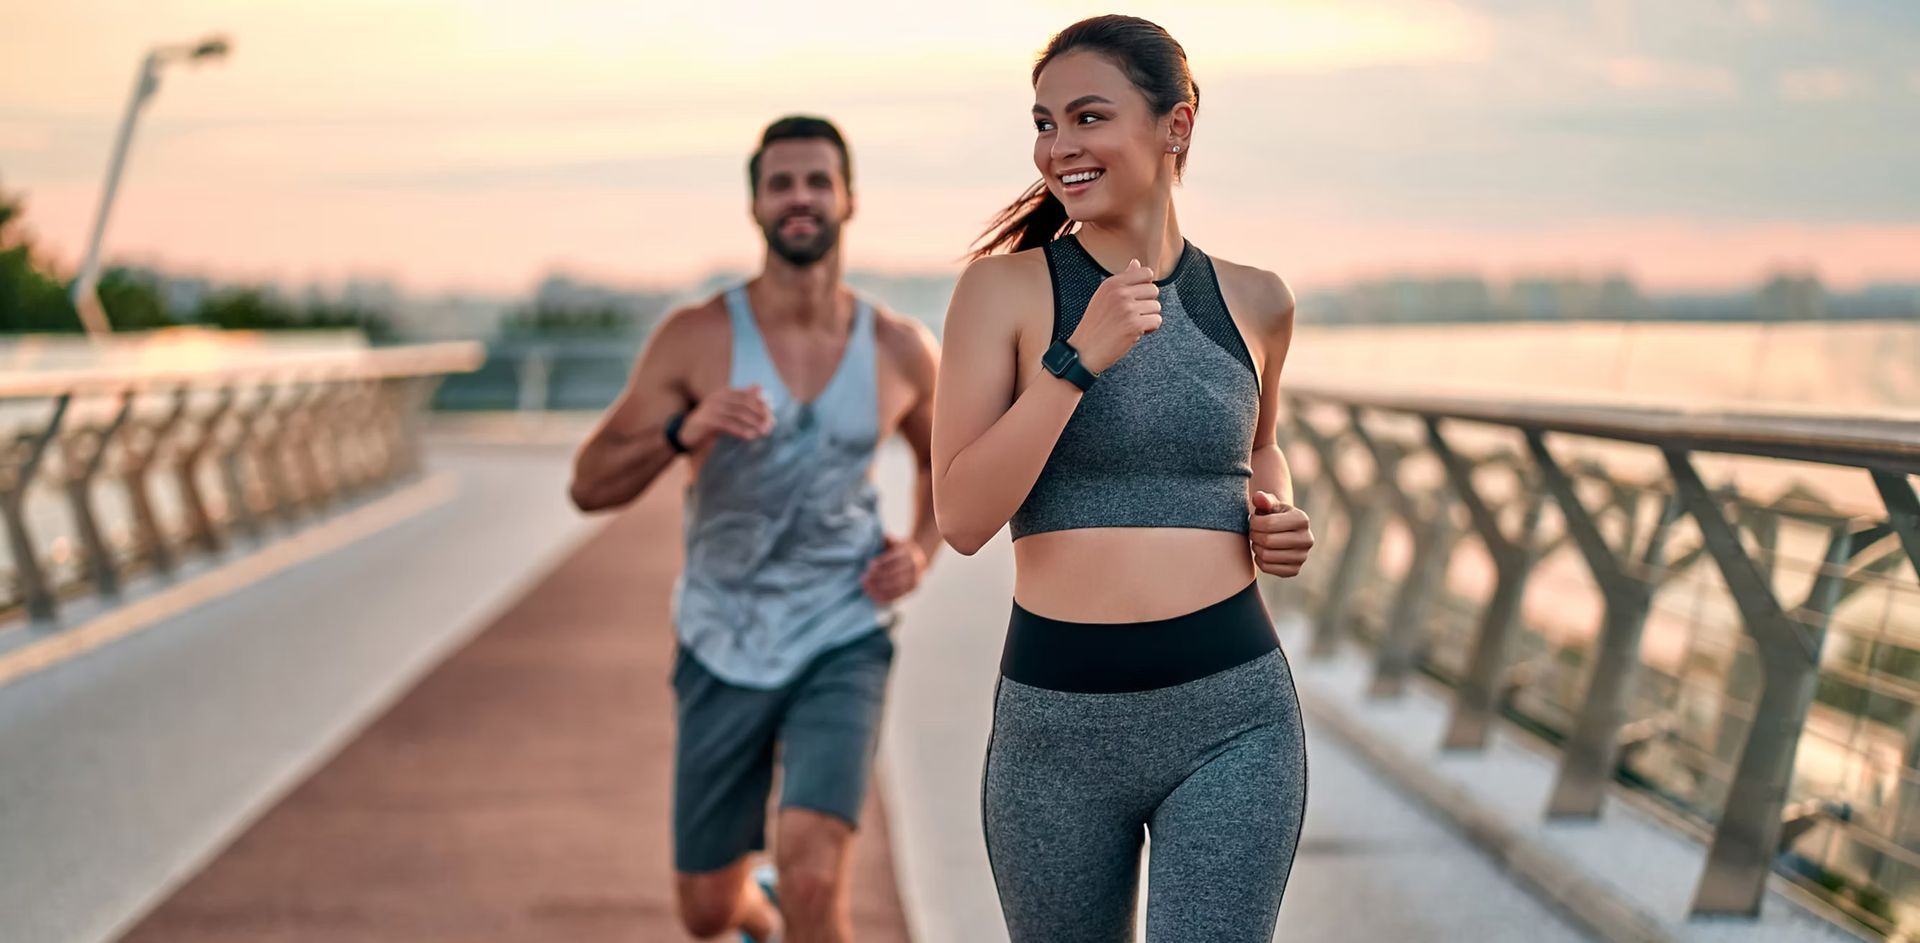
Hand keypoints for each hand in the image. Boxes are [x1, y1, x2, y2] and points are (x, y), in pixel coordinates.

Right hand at [678, 385, 773, 449]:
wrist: (689, 433)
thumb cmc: (714, 423)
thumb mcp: (730, 412)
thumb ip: (747, 404)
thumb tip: (770, 398)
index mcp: (726, 392)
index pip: (748, 394)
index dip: (761, 403)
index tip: (772, 415)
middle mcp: (718, 397)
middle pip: (745, 402)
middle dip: (760, 413)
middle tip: (770, 425)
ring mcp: (711, 407)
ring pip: (737, 412)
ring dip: (753, 422)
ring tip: (764, 431)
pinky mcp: (705, 419)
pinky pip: (726, 423)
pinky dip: (740, 429)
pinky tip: (750, 436)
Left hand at [861, 534, 926, 603]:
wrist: (920, 557)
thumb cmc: (901, 549)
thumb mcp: (895, 542)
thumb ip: (886, 540)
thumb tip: (876, 537)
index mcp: (908, 552)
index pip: (894, 559)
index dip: (881, 563)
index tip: (868, 566)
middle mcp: (913, 566)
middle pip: (894, 574)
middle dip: (877, 578)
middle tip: (863, 580)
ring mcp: (914, 578)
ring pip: (896, 586)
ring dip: (880, 589)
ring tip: (866, 589)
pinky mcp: (913, 588)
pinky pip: (898, 595)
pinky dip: (886, 597)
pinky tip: (874, 597)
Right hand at [1065, 258, 1161, 373]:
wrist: (1084, 351)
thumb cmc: (1094, 325)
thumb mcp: (1104, 296)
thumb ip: (1122, 280)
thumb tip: (1136, 263)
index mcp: (1112, 283)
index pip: (1145, 272)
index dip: (1145, 287)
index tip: (1136, 298)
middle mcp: (1120, 293)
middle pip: (1154, 290)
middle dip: (1147, 304)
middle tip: (1133, 315)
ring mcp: (1127, 308)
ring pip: (1156, 307)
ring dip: (1148, 318)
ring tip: (1131, 324)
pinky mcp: (1134, 325)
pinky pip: (1156, 321)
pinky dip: (1149, 329)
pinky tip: (1135, 333)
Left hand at [1250, 491, 1312, 577]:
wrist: (1282, 532)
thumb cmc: (1273, 515)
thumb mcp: (1270, 504)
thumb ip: (1263, 499)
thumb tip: (1259, 497)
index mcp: (1302, 519)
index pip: (1268, 524)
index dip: (1254, 522)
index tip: (1253, 520)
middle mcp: (1307, 539)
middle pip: (1268, 541)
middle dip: (1254, 535)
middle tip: (1253, 532)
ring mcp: (1302, 557)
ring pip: (1267, 556)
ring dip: (1256, 548)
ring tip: (1257, 541)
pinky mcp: (1294, 570)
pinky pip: (1268, 568)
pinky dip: (1259, 560)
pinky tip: (1262, 551)